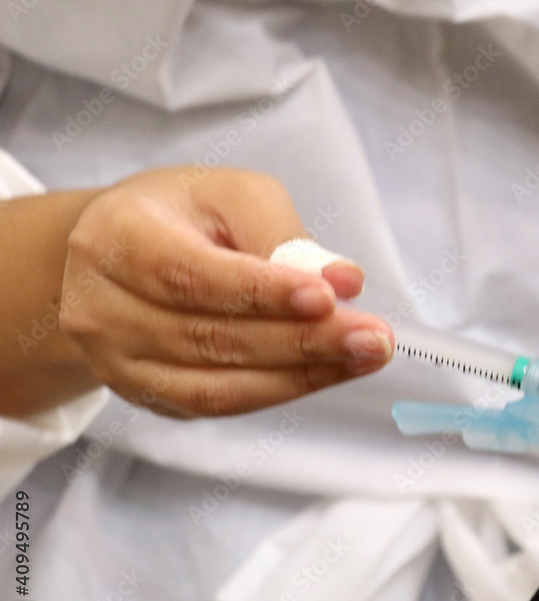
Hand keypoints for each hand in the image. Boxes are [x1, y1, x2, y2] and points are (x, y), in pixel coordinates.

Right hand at [59, 167, 392, 416]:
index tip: (328, 298)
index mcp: (117, 238)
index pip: (189, 275)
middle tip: (373, 337)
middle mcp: (102, 307)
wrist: (119, 259)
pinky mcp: (146, 395)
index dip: (261, 292)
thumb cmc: (182, 218)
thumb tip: (342, 279)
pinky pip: (219, 404)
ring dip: (303, 373)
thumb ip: (283, 233)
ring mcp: (119, 361)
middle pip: (210, 336)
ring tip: (365, 355)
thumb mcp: (231, 196)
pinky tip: (328, 372)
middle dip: (303, 340)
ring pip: (218, 383)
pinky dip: (281, 389)